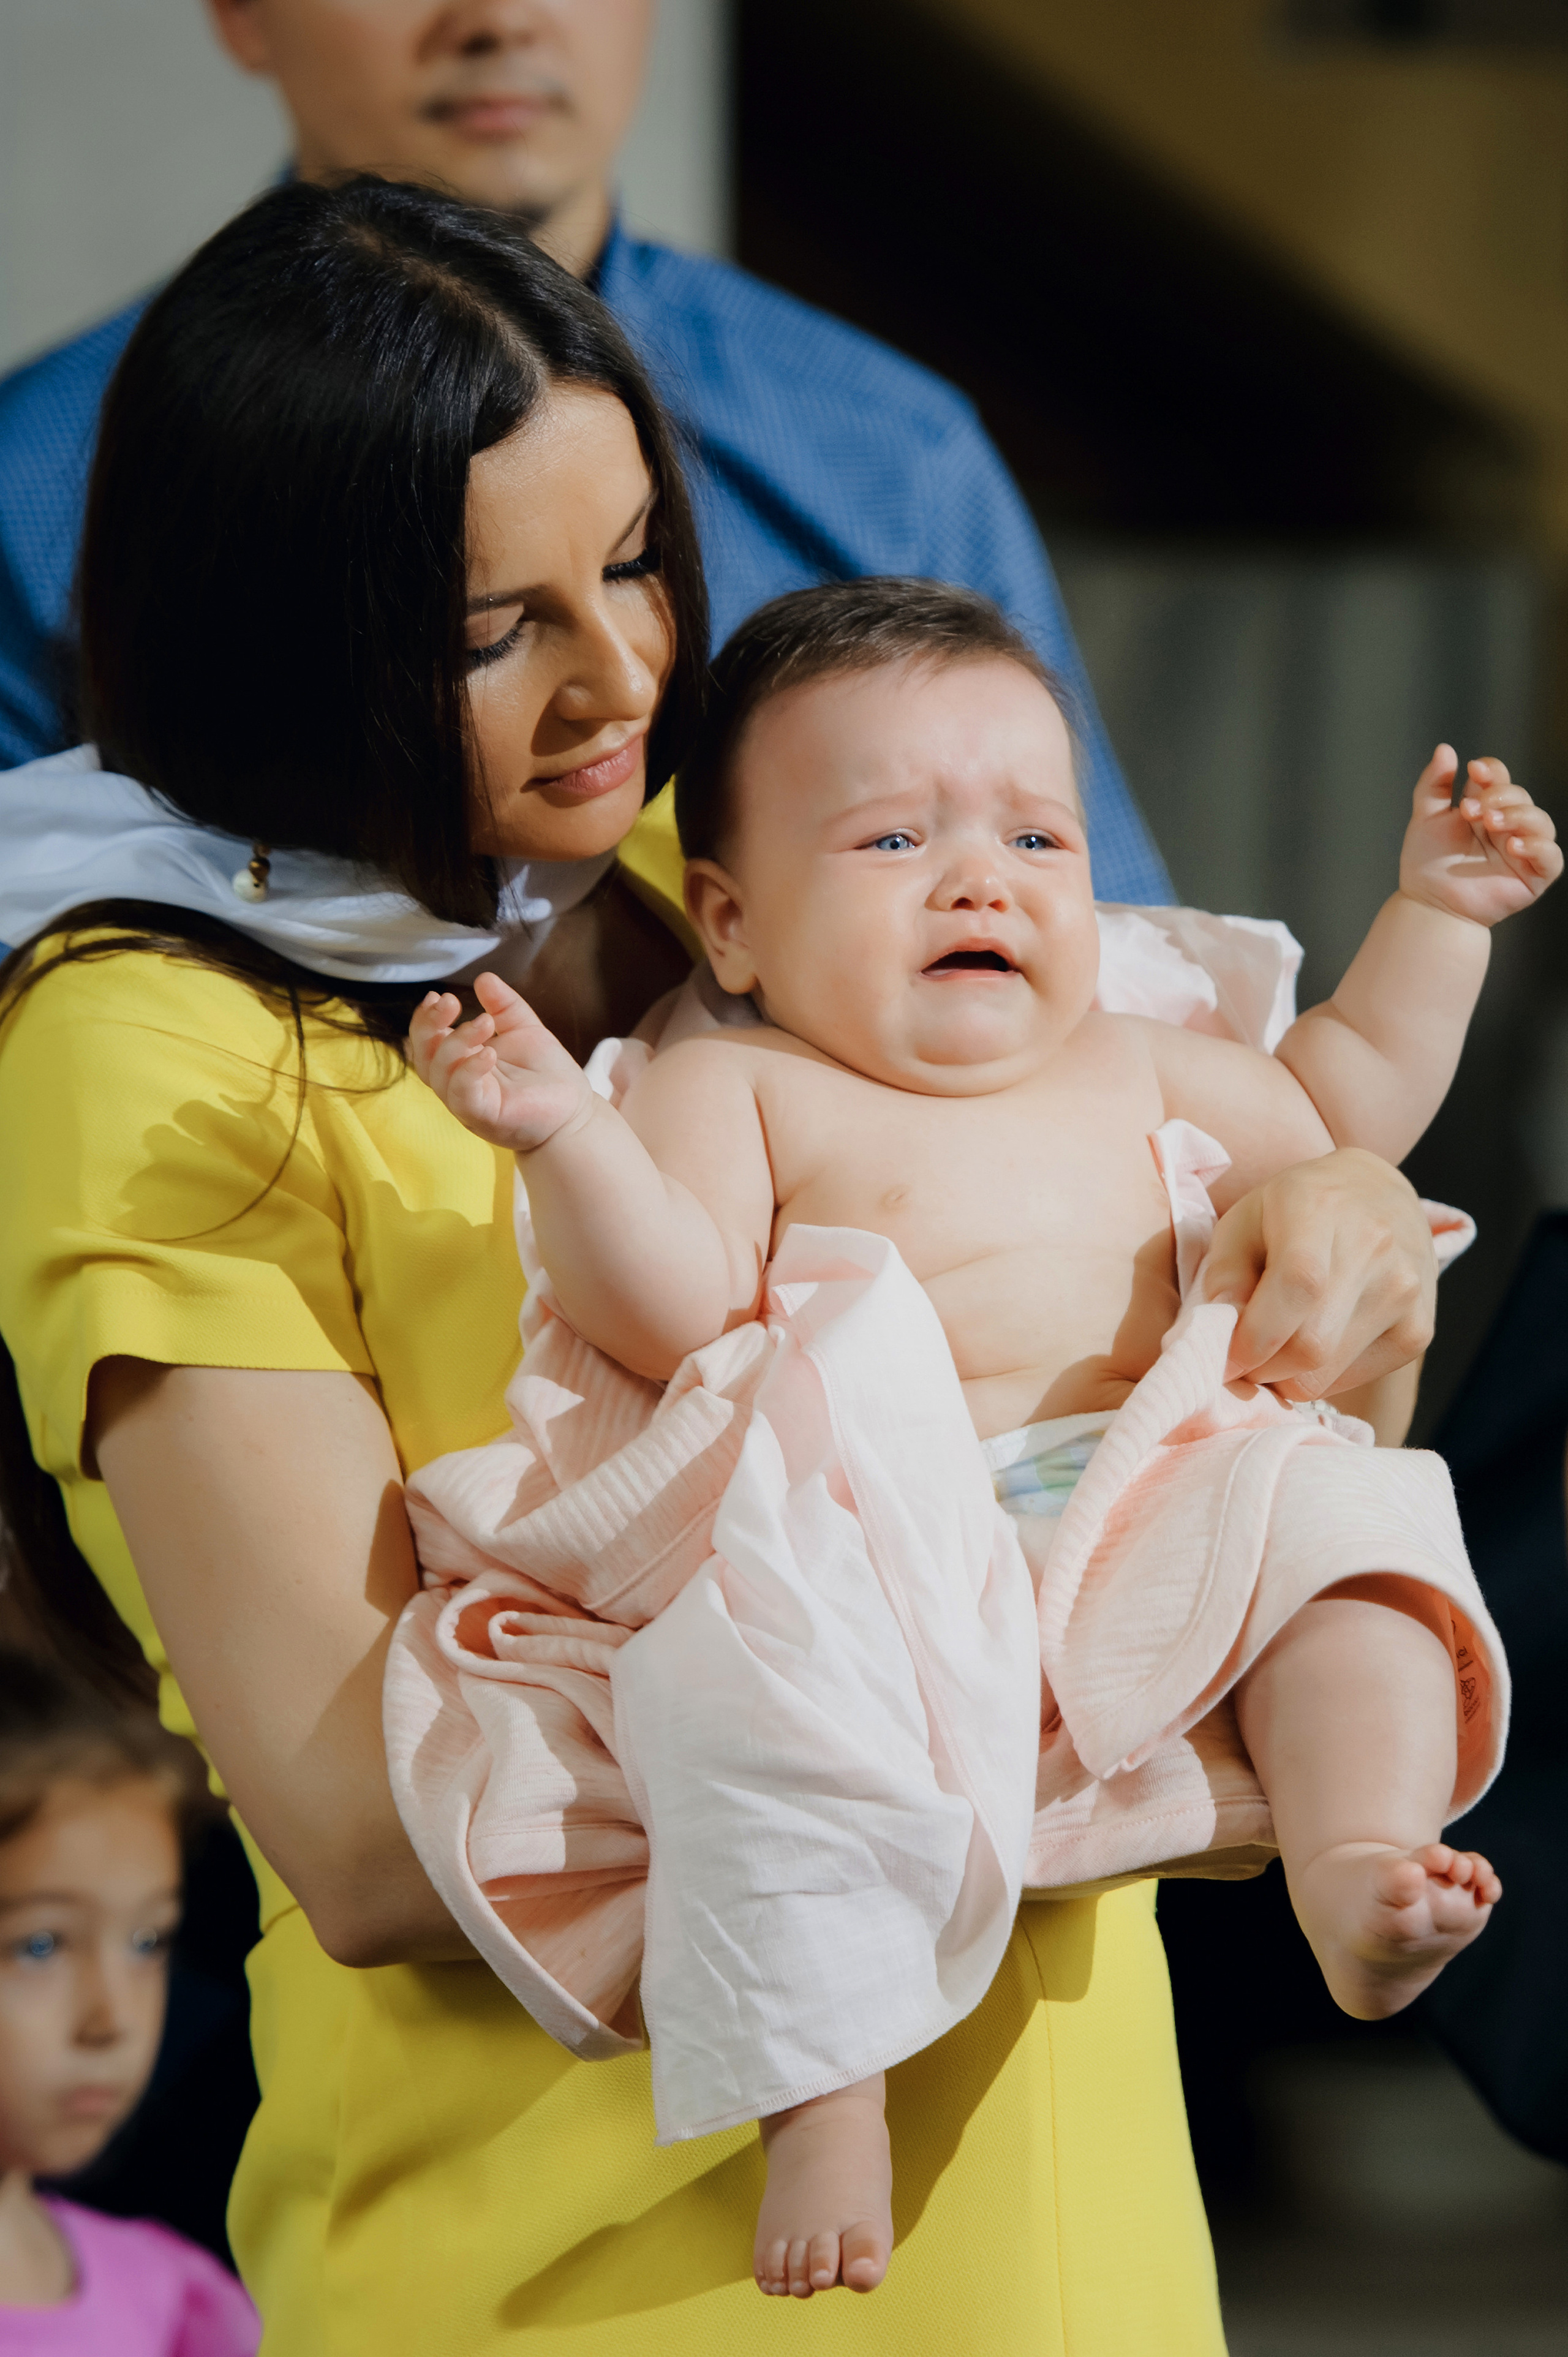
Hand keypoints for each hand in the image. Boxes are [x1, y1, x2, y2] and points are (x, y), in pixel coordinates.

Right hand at [407, 971, 593, 1152]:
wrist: (575, 1112)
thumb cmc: (547, 1074)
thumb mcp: (524, 1029)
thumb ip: (503, 1006)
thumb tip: (483, 977)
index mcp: (461, 1063)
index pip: (427, 1041)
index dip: (425, 1019)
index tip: (436, 996)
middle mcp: (457, 1084)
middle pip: (423, 1056)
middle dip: (429, 1025)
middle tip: (450, 1001)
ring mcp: (467, 1103)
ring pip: (439, 1073)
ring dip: (457, 1042)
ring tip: (485, 1023)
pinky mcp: (483, 1117)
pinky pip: (462, 1094)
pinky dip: (469, 1070)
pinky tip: (489, 1053)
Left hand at [1199, 1150, 1434, 1400]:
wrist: (1378, 1194)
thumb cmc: (1295, 1208)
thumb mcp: (1244, 1218)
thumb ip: (1224, 1273)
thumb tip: (1219, 1332)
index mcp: (1320, 1211)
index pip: (1295, 1288)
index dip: (1252, 1338)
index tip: (1224, 1359)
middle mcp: (1374, 1250)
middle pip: (1310, 1347)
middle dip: (1262, 1369)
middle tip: (1243, 1359)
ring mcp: (1405, 1293)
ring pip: (1327, 1374)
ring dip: (1287, 1377)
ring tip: (1276, 1348)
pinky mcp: (1419, 1330)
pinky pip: (1354, 1379)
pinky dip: (1321, 1377)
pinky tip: (1314, 1344)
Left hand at [1399, 746, 1560, 926]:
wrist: (1428, 903)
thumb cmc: (1427, 863)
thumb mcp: (1426, 818)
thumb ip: (1434, 785)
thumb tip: (1445, 749)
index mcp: (1485, 807)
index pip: (1499, 778)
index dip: (1491, 771)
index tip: (1474, 771)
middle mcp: (1508, 825)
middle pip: (1521, 796)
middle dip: (1500, 797)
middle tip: (1473, 811)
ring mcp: (1523, 849)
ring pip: (1541, 822)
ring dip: (1519, 817)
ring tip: (1491, 824)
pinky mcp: (1534, 876)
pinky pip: (1551, 857)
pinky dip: (1538, 847)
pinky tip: (1515, 845)